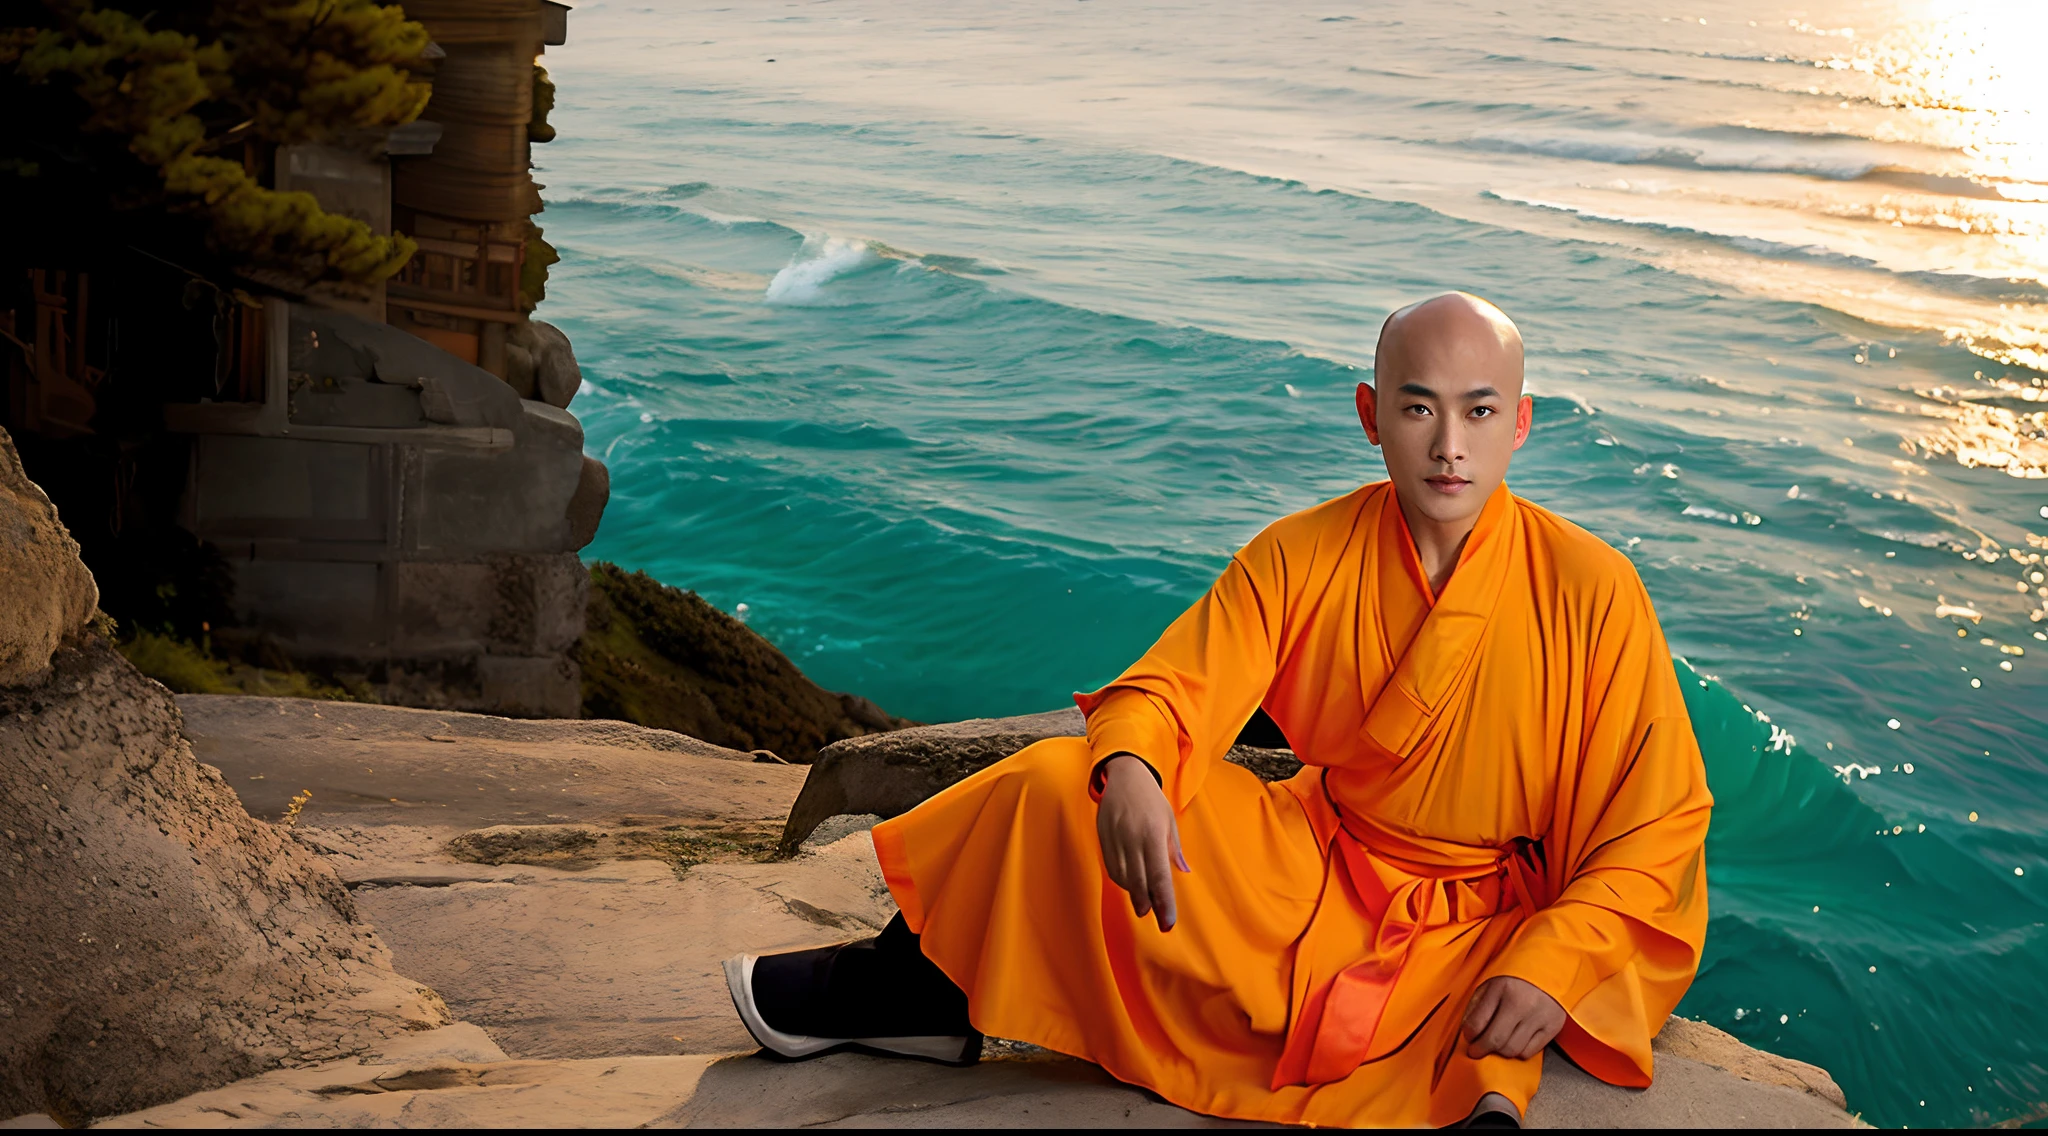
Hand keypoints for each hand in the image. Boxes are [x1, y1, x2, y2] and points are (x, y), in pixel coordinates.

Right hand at [1095, 753, 1190, 931]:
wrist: (1125, 775)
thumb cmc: (1151, 798)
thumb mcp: (1169, 819)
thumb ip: (1174, 848)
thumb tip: (1183, 872)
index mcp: (1153, 834)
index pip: (1160, 877)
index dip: (1164, 903)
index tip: (1168, 922)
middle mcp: (1133, 838)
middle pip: (1139, 882)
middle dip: (1148, 905)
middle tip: (1156, 919)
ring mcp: (1115, 839)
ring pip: (1123, 878)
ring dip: (1134, 894)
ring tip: (1144, 902)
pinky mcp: (1103, 838)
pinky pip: (1111, 867)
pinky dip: (1121, 880)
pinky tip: (1130, 885)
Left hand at [1462, 976, 1564, 1059]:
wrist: (1551, 966)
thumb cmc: (1515, 977)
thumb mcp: (1491, 982)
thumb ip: (1476, 1006)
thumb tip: (1469, 1033)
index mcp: (1502, 988)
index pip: (1477, 1023)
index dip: (1468, 1035)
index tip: (1468, 1037)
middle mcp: (1522, 1003)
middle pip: (1495, 1040)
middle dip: (1480, 1050)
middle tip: (1476, 1051)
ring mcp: (1539, 1016)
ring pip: (1512, 1050)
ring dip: (1499, 1051)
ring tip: (1496, 1044)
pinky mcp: (1553, 1026)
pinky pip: (1529, 1052)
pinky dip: (1518, 1051)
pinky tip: (1514, 1040)